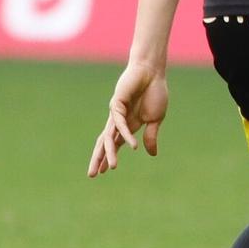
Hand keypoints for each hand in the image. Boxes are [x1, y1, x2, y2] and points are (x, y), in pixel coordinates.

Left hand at [88, 61, 167, 177]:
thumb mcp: (156, 119)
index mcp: (128, 124)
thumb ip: (151, 136)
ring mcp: (115, 113)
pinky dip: (126, 135)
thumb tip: (151, 154)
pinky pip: (120, 124)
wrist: (152, 72)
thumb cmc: (155, 92)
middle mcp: (118, 120)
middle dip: (99, 159)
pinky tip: (132, 146)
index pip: (114, 144)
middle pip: (105, 143)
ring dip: (109, 153)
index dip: (108, 156)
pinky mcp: (117, 104)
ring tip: (112, 167)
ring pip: (108, 137)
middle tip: (92, 175)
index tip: (105, 171)